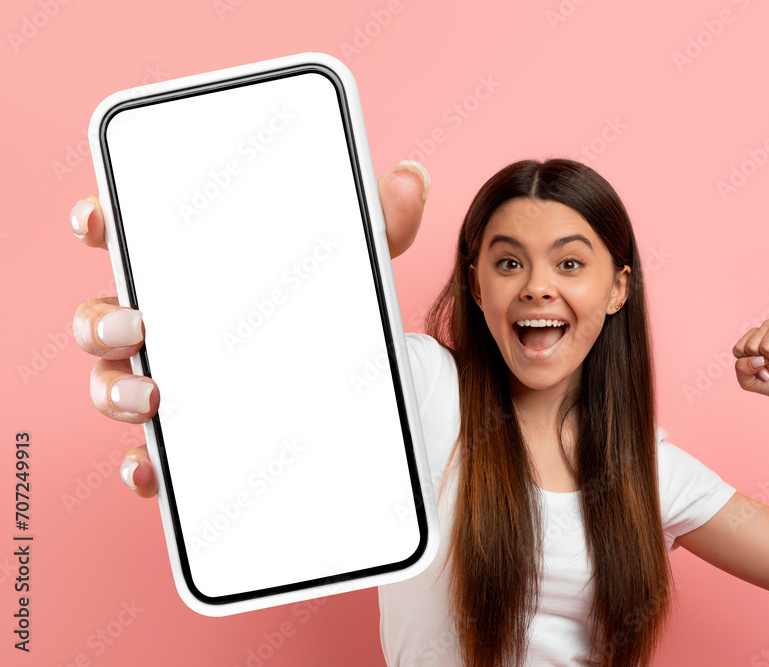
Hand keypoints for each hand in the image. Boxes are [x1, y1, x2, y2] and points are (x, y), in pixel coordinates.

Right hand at [71, 160, 430, 497]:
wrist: (346, 384)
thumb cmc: (324, 306)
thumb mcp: (354, 264)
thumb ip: (378, 222)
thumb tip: (413, 178)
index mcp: (190, 271)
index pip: (128, 237)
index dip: (100, 222)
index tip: (97, 220)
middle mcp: (163, 326)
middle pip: (102, 317)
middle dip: (101, 320)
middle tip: (138, 326)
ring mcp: (165, 382)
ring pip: (110, 385)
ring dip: (113, 392)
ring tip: (153, 399)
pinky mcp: (184, 438)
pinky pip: (149, 456)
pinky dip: (143, 465)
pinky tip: (153, 471)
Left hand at [731, 319, 768, 401]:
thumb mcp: (749, 382)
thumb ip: (742, 370)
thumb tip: (755, 358)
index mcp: (750, 338)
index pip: (738, 349)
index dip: (751, 366)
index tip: (763, 371)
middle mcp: (764, 328)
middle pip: (751, 347)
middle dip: (766, 365)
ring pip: (766, 346)